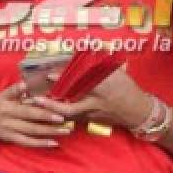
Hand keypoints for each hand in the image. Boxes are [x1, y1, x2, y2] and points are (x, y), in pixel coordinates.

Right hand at [0, 82, 70, 148]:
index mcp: (4, 98)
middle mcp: (5, 112)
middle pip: (28, 114)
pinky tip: (54, 143)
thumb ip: (16, 90)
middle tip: (63, 116)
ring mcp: (7, 126)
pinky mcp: (9, 138)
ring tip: (66, 130)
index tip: (33, 86)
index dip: (24, 89)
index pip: (15, 91)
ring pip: (31, 130)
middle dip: (46, 115)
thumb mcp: (0, 95)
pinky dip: (41, 143)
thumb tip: (33, 82)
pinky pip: (27, 142)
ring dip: (50, 130)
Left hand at [32, 67, 151, 129]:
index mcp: (105, 86)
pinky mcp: (92, 120)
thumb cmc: (128, 88)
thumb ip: (98, 65)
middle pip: (70, 105)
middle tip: (34, 98)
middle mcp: (97, 101)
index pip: (81, 82)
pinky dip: (61, 113)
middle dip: (51, 103)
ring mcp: (94, 113)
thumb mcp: (116, 72)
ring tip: (37, 103)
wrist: (138, 111)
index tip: (48, 75)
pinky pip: (74, 116)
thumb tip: (82, 52)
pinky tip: (48, 109)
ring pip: (69, 113)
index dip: (63, 79)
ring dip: (52, 110)